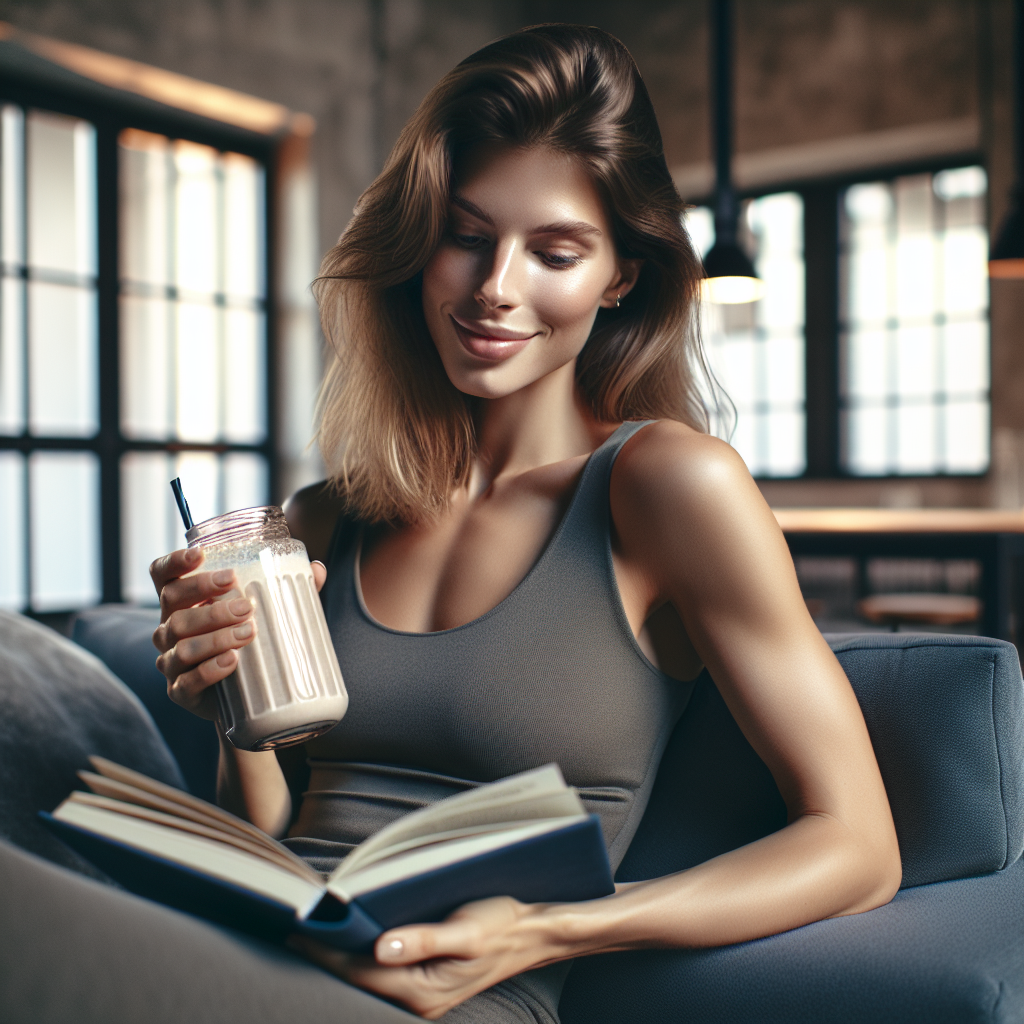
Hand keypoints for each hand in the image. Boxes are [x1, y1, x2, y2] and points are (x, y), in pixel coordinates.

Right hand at [150, 549, 326, 719]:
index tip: (200, 555)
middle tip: (244, 603)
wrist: (248, 699)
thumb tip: (317, 568)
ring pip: (181, 644)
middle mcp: (169, 629)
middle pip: (172, 604)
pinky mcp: (180, 692)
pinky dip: (209, 670)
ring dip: (215, 635)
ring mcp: (171, 662)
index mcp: (182, 603)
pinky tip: (231, 661)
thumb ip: (285, 591)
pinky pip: (187, 681)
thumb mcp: (264, 614)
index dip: (174, 562)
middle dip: (206, 596)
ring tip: (249, 631)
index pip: (163, 576)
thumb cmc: (250, 644)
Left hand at [289, 897, 561, 1019]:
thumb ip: (423, 940)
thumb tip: (380, 947)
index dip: (328, 952)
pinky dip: (364, 955)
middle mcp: (419, 999)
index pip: (362, 971)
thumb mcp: (466, 930)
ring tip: (318, 928)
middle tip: (299, 924)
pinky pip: (385, 973)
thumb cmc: (503, 926)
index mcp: (424, 990)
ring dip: (345, 955)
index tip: (300, 930)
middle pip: (360, 978)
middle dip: (329, 954)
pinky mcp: (427, 983)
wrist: (534, 934)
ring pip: (370, 977)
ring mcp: (423, 994)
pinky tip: (356, 935)